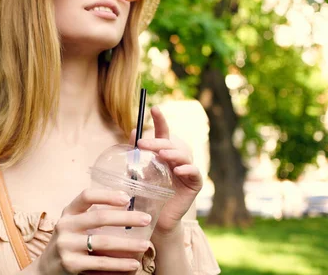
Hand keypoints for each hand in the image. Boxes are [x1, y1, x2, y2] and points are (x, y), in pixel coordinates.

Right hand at [35, 189, 151, 274]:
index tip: (127, 198)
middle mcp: (65, 226)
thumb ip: (91, 216)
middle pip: (99, 218)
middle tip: (146, 219)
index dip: (107, 195)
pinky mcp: (71, 265)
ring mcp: (66, 246)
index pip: (86, 196)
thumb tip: (127, 207)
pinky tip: (133, 264)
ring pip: (103, 243)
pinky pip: (101, 265)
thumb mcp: (73, 225)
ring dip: (128, 244)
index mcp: (68, 212)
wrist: (45, 270)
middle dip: (127, 218)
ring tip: (146, 245)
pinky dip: (120, 265)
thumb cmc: (68, 242)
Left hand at [134, 107, 202, 236]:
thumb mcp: (137, 172)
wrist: (153, 219)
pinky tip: (178, 169)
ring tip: (162, 154)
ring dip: (172, 153)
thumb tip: (133, 131)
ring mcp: (186, 170)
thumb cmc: (145, 195)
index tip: (153, 108)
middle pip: (169, 144)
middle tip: (143, 144)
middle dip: (157, 142)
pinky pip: (194, 173)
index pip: (162, 134)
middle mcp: (176, 159)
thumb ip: (136, 154)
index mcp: (163, 154)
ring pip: (182, 155)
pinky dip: (187, 169)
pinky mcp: (193, 184)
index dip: (159, 121)